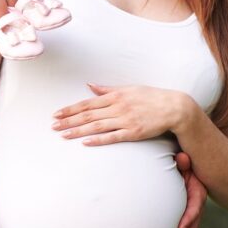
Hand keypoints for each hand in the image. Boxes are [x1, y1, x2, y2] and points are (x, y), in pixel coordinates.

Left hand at [51, 84, 192, 144]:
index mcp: (115, 96)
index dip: (70, 109)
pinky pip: (112, 137)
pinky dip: (98, 139)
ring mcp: (125, 120)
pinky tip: (85, 142)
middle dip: (69, 121)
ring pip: (96, 126)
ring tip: (63, 135)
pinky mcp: (133, 132)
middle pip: (88, 115)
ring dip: (78, 131)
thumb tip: (90, 85)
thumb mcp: (128, 88)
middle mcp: (117, 107)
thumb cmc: (151, 97)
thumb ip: (107, 89)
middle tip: (53, 126)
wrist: (174, 107)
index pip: (87, 103)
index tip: (57, 114)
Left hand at [168, 151, 206, 227]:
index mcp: (198, 193)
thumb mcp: (187, 161)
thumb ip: (184, 162)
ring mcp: (196, 214)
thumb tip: (182, 157)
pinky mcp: (192, 219)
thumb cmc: (188, 164)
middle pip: (192, 227)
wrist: (195, 167)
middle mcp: (199, 207)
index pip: (194, 208)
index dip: (187, 219)